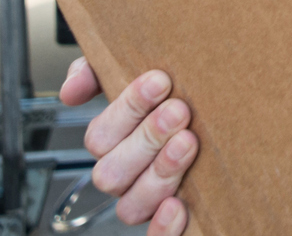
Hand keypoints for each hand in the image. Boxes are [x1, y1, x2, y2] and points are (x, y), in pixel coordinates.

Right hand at [60, 58, 197, 233]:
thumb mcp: (135, 71)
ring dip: (159, 173)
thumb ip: (96, 72)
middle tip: (178, 110)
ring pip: (131, 205)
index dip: (128, 108)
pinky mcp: (170, 223)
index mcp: (113, 142)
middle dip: (147, 138)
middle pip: (113, 171)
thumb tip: (71, 91)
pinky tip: (179, 205)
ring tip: (187, 142)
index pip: (101, 136)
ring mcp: (146, 200)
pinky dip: (163, 227)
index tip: (159, 80)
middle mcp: (124, 175)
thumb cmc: (173, 95)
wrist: (220, 114)